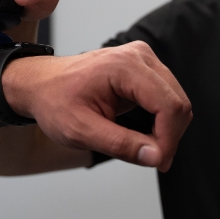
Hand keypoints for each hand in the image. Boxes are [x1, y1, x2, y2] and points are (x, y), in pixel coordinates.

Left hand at [2, 41, 192, 171]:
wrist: (41, 84)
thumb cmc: (55, 101)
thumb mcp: (81, 131)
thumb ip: (121, 145)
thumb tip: (155, 156)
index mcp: (123, 66)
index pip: (168, 104)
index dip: (169, 138)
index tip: (158, 162)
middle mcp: (138, 56)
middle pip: (178, 102)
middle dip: (170, 136)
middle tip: (152, 160)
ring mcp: (143, 60)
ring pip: (176, 100)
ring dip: (167, 129)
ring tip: (143, 148)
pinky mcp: (144, 68)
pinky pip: (166, 97)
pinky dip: (161, 120)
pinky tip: (144, 134)